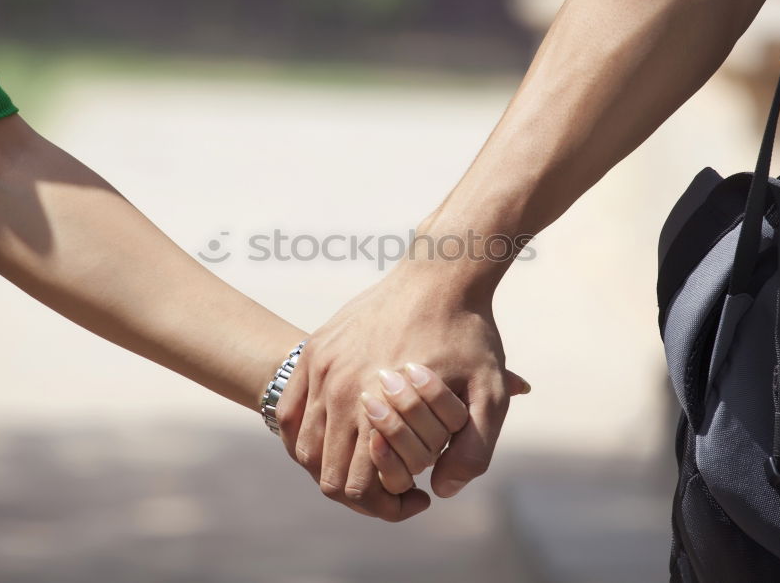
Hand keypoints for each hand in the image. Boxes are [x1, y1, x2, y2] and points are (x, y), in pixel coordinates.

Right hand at [274, 260, 524, 520]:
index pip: (355, 486)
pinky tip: (339, 437)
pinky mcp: (314, 350)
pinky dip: (307, 434)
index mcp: (375, 404)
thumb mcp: (489, 394)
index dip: (384, 505)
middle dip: (356, 491)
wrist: (439, 274)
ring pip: (304, 445)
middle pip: (325, 471)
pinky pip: (291, 410)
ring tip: (369, 461)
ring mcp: (320, 367)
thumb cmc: (467, 335)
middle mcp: (337, 388)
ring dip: (329, 463)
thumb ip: (473, 450)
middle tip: (393, 487)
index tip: (414, 498)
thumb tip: (439, 492)